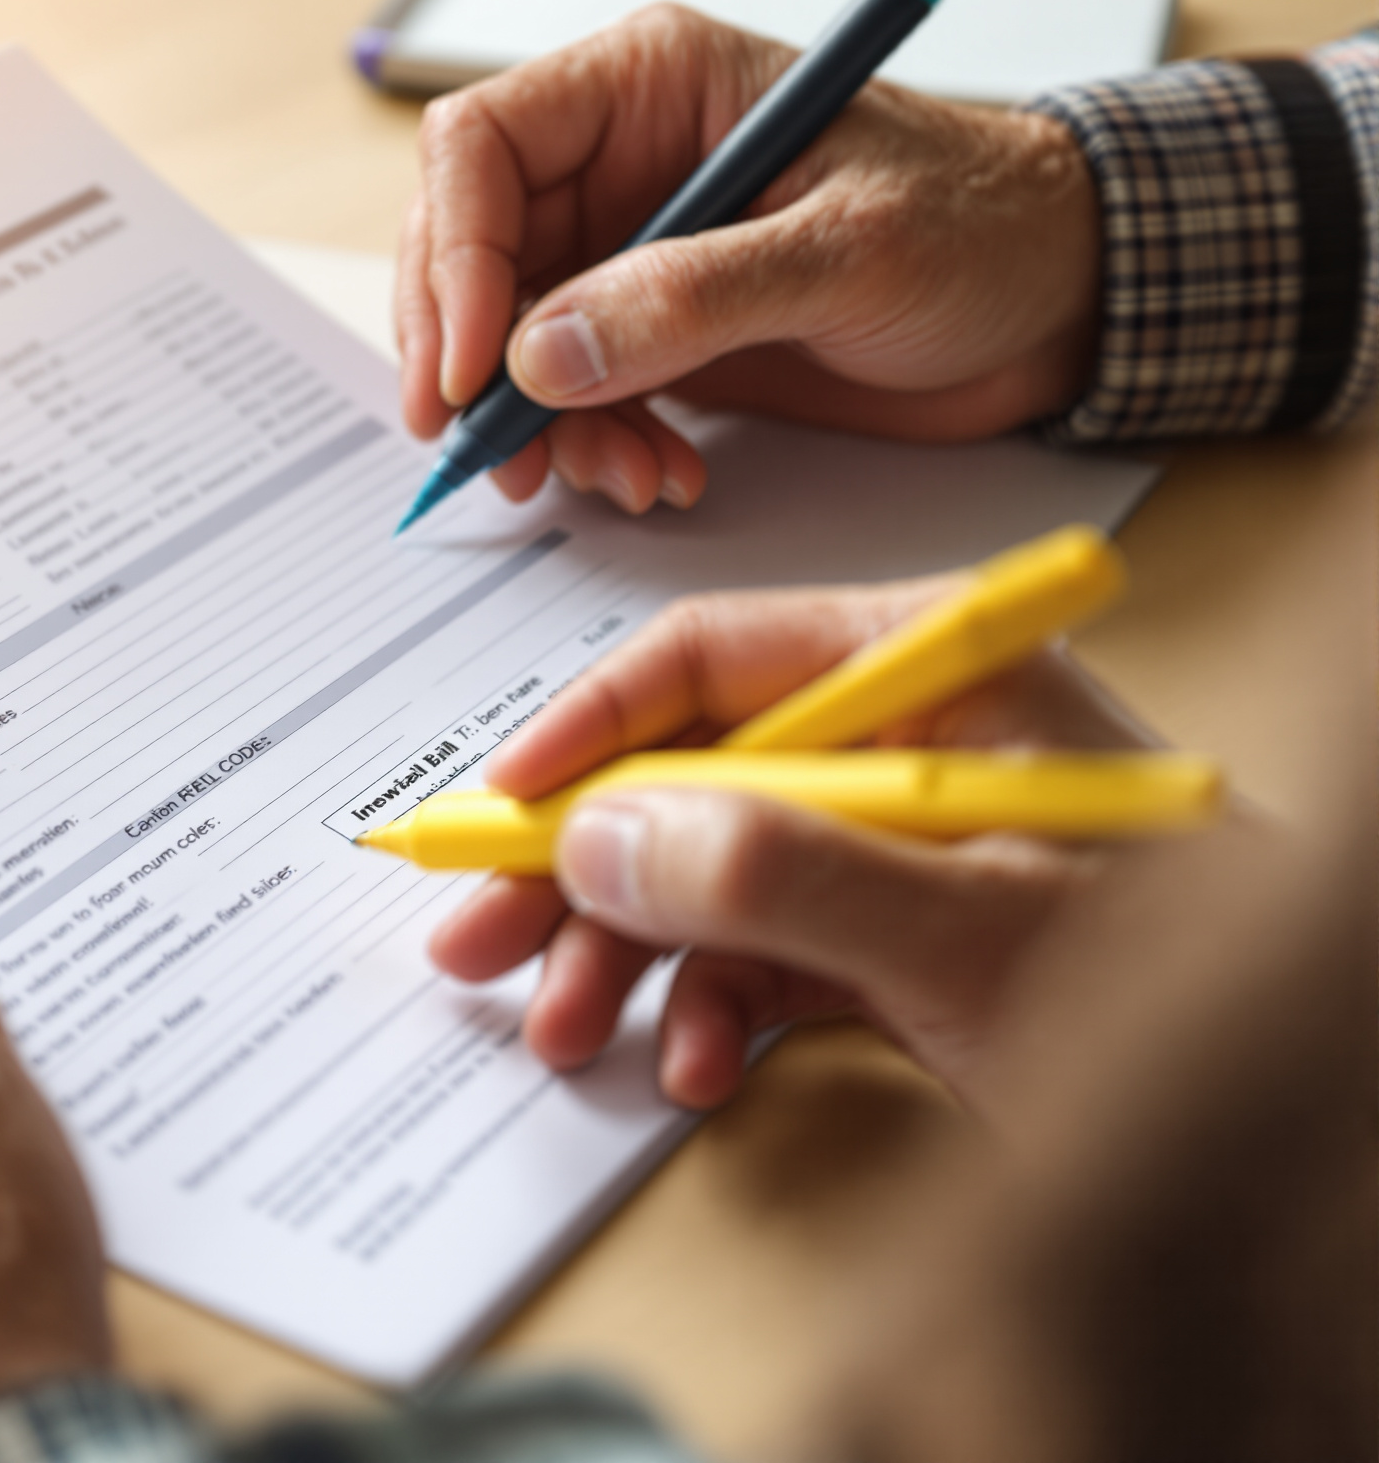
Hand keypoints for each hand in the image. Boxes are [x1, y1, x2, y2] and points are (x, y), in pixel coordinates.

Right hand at [394, 4, 1100, 513]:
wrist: (1060, 300)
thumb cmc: (982, 226)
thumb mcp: (847, 253)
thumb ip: (693, 298)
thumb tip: (545, 354)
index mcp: (652, 84)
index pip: (481, 146)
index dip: (457, 255)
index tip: (477, 367)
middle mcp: (621, 159)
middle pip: (467, 248)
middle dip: (473, 361)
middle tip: (498, 452)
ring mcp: (627, 248)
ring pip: (507, 337)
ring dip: (541, 424)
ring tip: (623, 475)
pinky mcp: (650, 331)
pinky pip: (568, 393)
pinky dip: (592, 447)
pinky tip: (659, 473)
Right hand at [430, 578, 1162, 1109]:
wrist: (1300, 1118)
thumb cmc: (1181, 993)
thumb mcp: (965, 929)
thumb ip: (781, 873)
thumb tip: (606, 840)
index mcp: (932, 670)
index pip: (712, 659)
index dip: (586, 733)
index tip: (498, 809)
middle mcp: (898, 736)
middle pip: (684, 771)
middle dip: (579, 870)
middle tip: (481, 943)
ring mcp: (890, 836)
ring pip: (701, 868)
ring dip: (624, 956)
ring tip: (569, 1031)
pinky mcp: (891, 926)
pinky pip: (754, 946)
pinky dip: (707, 1005)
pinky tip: (692, 1062)